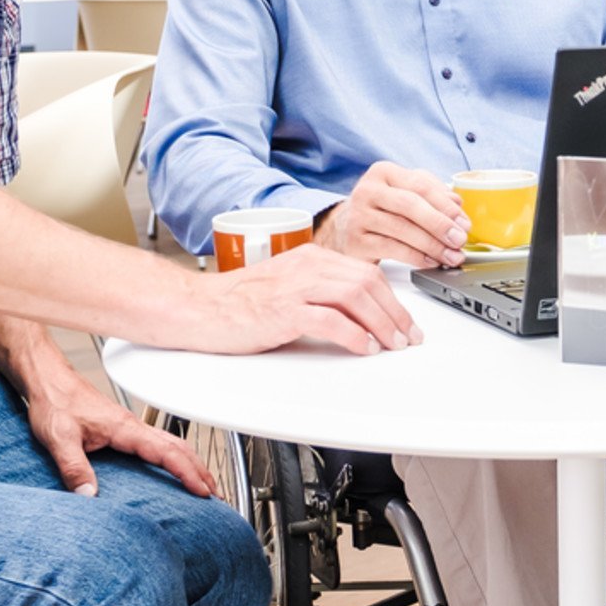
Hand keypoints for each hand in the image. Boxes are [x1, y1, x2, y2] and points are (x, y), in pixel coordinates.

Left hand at [23, 359, 218, 497]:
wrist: (47, 380)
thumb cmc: (55, 402)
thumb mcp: (59, 439)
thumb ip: (74, 468)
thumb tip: (89, 496)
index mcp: (124, 428)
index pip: (166, 451)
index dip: (187, 472)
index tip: (202, 491)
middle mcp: (132, 426)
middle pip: (179, 447)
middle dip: (200, 470)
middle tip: (215, 495)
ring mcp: (130, 427)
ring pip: (172, 444)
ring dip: (191, 464)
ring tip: (203, 484)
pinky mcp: (122, 430)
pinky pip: (159, 444)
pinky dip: (175, 457)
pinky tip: (171, 468)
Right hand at [197, 243, 424, 356]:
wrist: (198, 308)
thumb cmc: (239, 303)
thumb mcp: (289, 287)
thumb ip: (321, 293)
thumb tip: (360, 315)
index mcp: (311, 258)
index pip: (366, 272)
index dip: (392, 299)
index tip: (405, 322)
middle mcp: (307, 266)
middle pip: (368, 283)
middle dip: (395, 313)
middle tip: (408, 338)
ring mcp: (295, 287)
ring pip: (356, 296)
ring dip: (382, 323)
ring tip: (392, 345)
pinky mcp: (283, 310)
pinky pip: (330, 319)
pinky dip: (354, 335)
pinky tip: (364, 347)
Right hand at [317, 162, 468, 268]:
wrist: (345, 229)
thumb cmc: (383, 209)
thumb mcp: (405, 193)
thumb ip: (431, 193)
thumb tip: (457, 205)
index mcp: (383, 172)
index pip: (420, 185)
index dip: (446, 204)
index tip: (464, 221)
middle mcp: (367, 190)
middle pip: (410, 205)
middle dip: (440, 224)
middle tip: (460, 239)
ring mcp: (358, 216)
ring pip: (402, 229)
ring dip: (433, 245)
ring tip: (452, 255)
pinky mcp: (355, 242)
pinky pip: (393, 249)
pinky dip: (417, 257)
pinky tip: (432, 261)